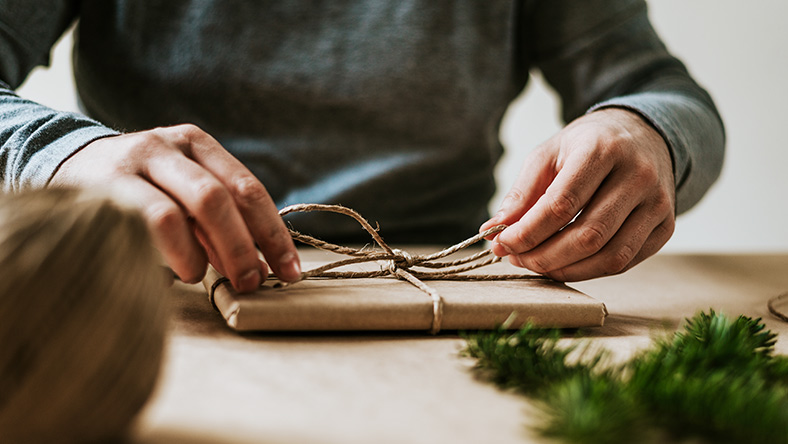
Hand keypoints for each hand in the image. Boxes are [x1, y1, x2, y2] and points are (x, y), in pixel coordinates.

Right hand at [50, 124, 300, 291]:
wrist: (68, 162)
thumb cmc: (143, 187)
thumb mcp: (184, 191)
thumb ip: (218, 221)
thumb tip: (257, 265)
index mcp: (198, 144)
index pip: (247, 189)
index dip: (272, 233)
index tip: (290, 271)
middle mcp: (169, 145)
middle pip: (219, 198)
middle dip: (243, 246)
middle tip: (252, 282)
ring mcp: (134, 162)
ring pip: (181, 211)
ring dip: (203, 254)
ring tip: (202, 277)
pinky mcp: (104, 185)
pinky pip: (146, 222)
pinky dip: (171, 252)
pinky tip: (177, 270)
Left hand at [481, 108, 674, 280]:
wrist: (643, 134)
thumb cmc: (587, 146)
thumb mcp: (548, 155)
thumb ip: (521, 193)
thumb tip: (492, 231)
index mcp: (603, 150)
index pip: (561, 205)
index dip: (527, 232)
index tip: (501, 243)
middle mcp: (638, 176)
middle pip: (587, 236)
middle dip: (543, 256)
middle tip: (515, 258)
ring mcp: (658, 203)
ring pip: (610, 256)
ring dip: (565, 270)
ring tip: (536, 263)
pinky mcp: (666, 226)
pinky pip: (625, 262)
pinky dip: (589, 271)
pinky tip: (565, 263)